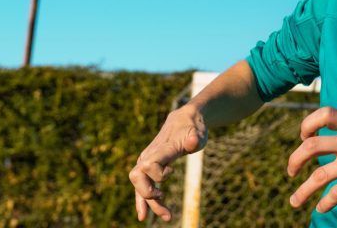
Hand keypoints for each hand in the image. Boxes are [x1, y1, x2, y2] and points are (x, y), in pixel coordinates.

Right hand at [129, 106, 207, 221]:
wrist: (184, 119)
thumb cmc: (192, 128)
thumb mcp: (198, 133)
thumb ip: (194, 139)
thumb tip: (192, 143)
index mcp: (160, 149)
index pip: (149, 165)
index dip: (157, 174)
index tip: (171, 172)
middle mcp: (149, 156)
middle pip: (138, 179)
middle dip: (148, 195)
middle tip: (165, 204)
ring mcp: (146, 162)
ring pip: (139, 186)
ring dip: (149, 204)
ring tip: (166, 217)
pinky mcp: (148, 168)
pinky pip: (141, 187)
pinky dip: (144, 201)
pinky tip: (145, 215)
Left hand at [287, 99, 336, 212]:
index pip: (324, 114)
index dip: (307, 124)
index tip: (302, 137)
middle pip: (312, 146)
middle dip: (294, 160)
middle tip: (290, 171)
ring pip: (320, 175)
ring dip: (302, 190)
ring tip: (294, 201)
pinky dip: (326, 202)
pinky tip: (321, 208)